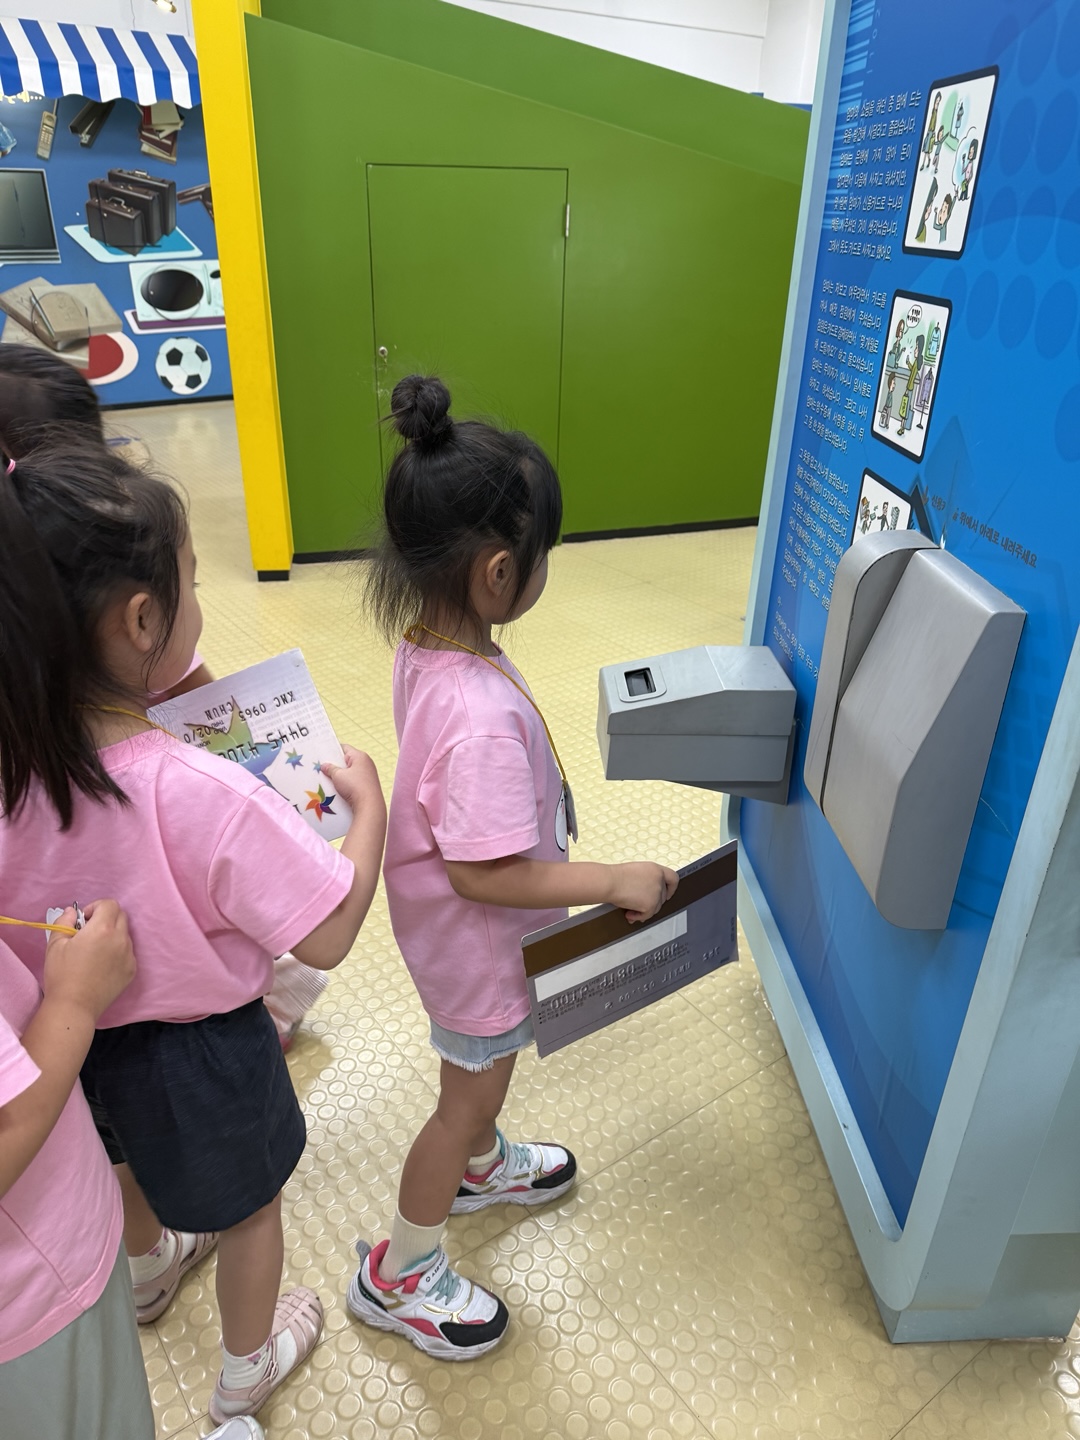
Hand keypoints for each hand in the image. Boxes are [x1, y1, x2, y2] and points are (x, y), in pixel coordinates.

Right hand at [42, 900, 135, 1022]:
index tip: (84, 920)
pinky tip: (101, 965)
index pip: (110, 904)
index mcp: (103, 930)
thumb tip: (73, 912)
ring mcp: (129, 956)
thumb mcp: (55, 944)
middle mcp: (121, 940)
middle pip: (121, 916)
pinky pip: (127, 952)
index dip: (96, 907)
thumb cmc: (61, 974)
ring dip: (112, 935)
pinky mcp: (132, 970)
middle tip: (89, 933)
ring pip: (125, 934)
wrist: (74, 1007)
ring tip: (94, 951)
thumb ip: (64, 922)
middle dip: (105, 918)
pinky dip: (117, 951)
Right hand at [321, 745, 381, 811]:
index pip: (345, 748)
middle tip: (325, 768)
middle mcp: (366, 763)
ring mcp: (368, 774)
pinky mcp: (368, 784)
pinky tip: (339, 787)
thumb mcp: (338, 776)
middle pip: (348, 760)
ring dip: (341, 774)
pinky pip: (355, 779)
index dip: (333, 750)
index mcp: (360, 756)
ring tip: (330, 778)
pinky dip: (347, 781)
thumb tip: (325, 766)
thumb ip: (330, 769)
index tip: (324, 755)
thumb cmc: (355, 787)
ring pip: (351, 770)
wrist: (369, 805)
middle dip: (336, 764)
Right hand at [607, 863, 679, 923]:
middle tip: (638, 905)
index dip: (671, 888)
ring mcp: (656, 894)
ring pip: (655, 908)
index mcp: (656, 869)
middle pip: (662, 897)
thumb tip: (647, 897)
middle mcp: (659, 881)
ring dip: (644, 910)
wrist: (610, 882)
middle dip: (651, 903)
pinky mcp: (651, 905)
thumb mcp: (637, 872)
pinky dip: (638, 916)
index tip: (667, 894)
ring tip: (629, 909)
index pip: (673, 878)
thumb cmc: (617, 876)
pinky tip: (629, 914)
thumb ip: (647, 881)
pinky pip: (647, 915)